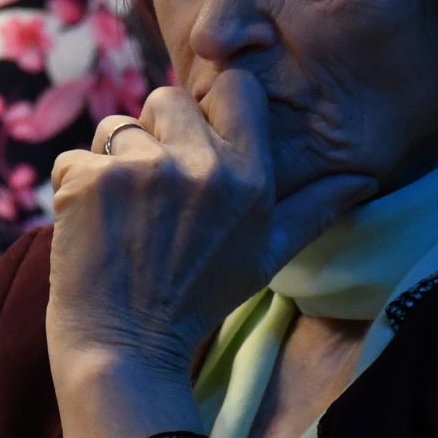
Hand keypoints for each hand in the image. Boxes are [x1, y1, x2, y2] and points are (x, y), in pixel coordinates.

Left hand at [45, 75, 376, 437]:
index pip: (234, 87)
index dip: (209, 108)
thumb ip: (314, 209)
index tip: (196, 142)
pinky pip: (74, 157)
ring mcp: (141, 169)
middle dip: (154, 135)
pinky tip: (91, 231)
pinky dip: (74, 189)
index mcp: (250, 177)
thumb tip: (363, 178)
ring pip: (115, 125)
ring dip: (111, 162)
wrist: (125, 349)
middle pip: (167, 98)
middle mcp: (201, 166)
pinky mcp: (89, 179)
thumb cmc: (197, 301)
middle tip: (153, 195)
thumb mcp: (266, 257)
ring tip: (122, 218)